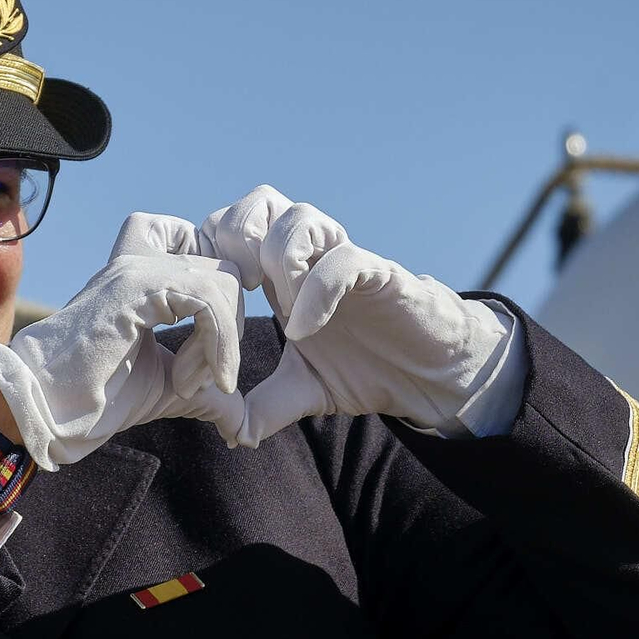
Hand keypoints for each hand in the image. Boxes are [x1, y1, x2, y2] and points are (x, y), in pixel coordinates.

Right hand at [0, 213, 245, 469]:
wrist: (44, 410)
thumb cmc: (95, 398)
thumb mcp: (166, 389)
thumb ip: (206, 389)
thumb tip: (244, 423)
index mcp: (145, 274)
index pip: (206, 250)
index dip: (226, 297)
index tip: (217, 351)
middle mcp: (141, 262)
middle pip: (225, 270)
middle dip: (230, 330)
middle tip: (206, 379)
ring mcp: (137, 270)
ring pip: (222, 284)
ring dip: (222, 342)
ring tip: (191, 383)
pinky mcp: (135, 289)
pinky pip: (207, 300)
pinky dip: (216, 345)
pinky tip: (190, 382)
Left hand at [200, 186, 514, 446]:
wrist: (432, 375)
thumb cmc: (370, 368)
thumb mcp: (307, 392)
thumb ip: (266, 407)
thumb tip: (231, 434)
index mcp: (283, 277)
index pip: (232, 228)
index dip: (210, 252)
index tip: (206, 300)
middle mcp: (311, 260)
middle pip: (260, 204)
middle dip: (235, 240)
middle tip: (235, 292)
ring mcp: (344, 261)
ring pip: (299, 219)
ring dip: (275, 260)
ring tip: (274, 307)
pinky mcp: (381, 273)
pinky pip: (342, 260)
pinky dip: (315, 291)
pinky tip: (304, 330)